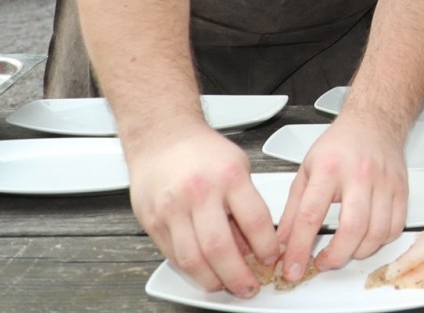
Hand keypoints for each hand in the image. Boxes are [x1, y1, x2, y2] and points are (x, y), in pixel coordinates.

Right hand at [125, 122, 277, 297]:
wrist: (162, 136)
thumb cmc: (203, 150)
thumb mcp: (239, 167)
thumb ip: (247, 205)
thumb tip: (255, 245)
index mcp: (228, 176)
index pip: (255, 220)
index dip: (266, 246)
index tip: (271, 258)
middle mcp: (199, 193)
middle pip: (219, 248)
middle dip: (238, 276)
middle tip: (249, 286)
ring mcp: (172, 209)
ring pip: (192, 259)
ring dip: (212, 280)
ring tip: (226, 285)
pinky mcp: (152, 222)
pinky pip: (173, 256)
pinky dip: (191, 270)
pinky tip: (203, 272)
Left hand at [275, 111, 408, 283]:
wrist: (374, 122)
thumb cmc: (340, 145)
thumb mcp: (306, 171)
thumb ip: (293, 211)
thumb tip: (283, 244)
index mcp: (329, 169)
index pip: (310, 216)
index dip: (299, 249)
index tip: (292, 268)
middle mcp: (359, 175)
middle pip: (351, 228)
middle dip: (335, 256)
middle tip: (323, 263)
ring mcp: (384, 182)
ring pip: (377, 232)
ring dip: (357, 252)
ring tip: (344, 251)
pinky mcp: (401, 189)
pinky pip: (395, 227)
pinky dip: (380, 242)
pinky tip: (366, 239)